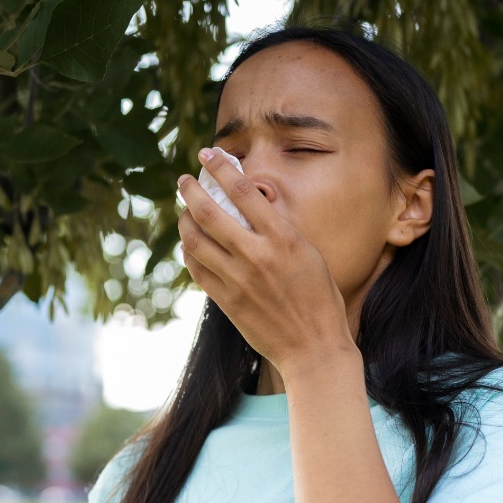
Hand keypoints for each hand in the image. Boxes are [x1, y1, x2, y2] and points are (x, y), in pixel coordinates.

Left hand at [176, 147, 355, 376]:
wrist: (313, 348)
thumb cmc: (319, 300)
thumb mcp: (310, 255)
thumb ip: (281, 231)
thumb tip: (255, 208)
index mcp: (283, 238)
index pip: (243, 191)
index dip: (221, 168)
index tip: (209, 155)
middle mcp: (257, 255)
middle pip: (209, 212)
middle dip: (190, 190)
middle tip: (184, 181)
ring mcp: (238, 280)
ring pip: (195, 241)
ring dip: (184, 221)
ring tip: (183, 213)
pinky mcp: (227, 301)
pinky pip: (197, 270)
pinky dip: (189, 253)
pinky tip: (190, 245)